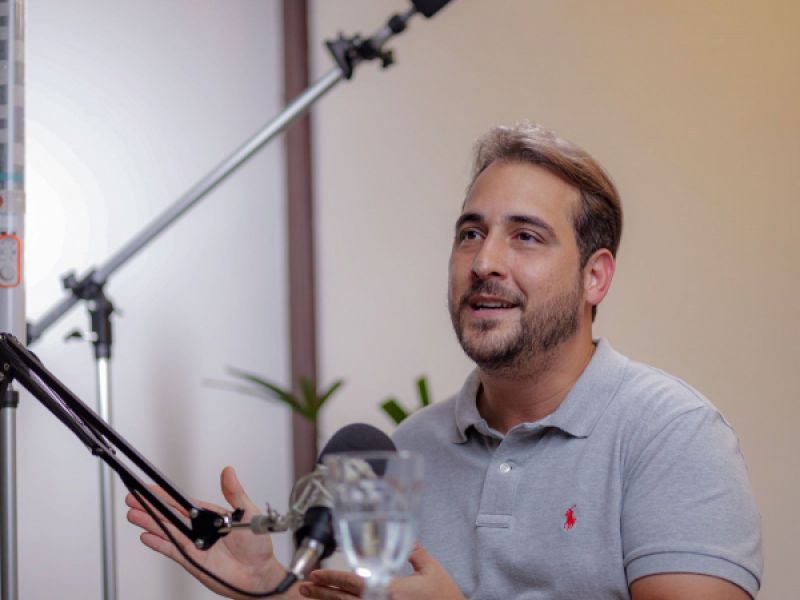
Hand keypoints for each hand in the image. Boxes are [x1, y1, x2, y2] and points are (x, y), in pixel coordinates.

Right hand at [126, 466, 288, 598]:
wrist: (259, 574)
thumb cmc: (257, 544)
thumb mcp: (247, 513)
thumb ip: (235, 492)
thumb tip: (229, 472)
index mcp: (209, 514)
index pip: (182, 502)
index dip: (165, 495)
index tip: (150, 487)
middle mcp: (198, 528)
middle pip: (169, 514)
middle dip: (150, 506)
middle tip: (132, 498)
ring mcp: (193, 544)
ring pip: (166, 530)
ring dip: (149, 522)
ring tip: (133, 514)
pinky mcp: (191, 560)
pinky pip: (171, 550)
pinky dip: (158, 543)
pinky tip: (146, 536)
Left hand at [298, 545, 464, 599]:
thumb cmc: (445, 596)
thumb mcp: (431, 569)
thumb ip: (414, 551)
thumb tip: (405, 535)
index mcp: (390, 590)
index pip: (354, 584)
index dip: (331, 579)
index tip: (314, 576)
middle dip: (322, 593)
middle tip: (303, 588)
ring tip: (311, 597)